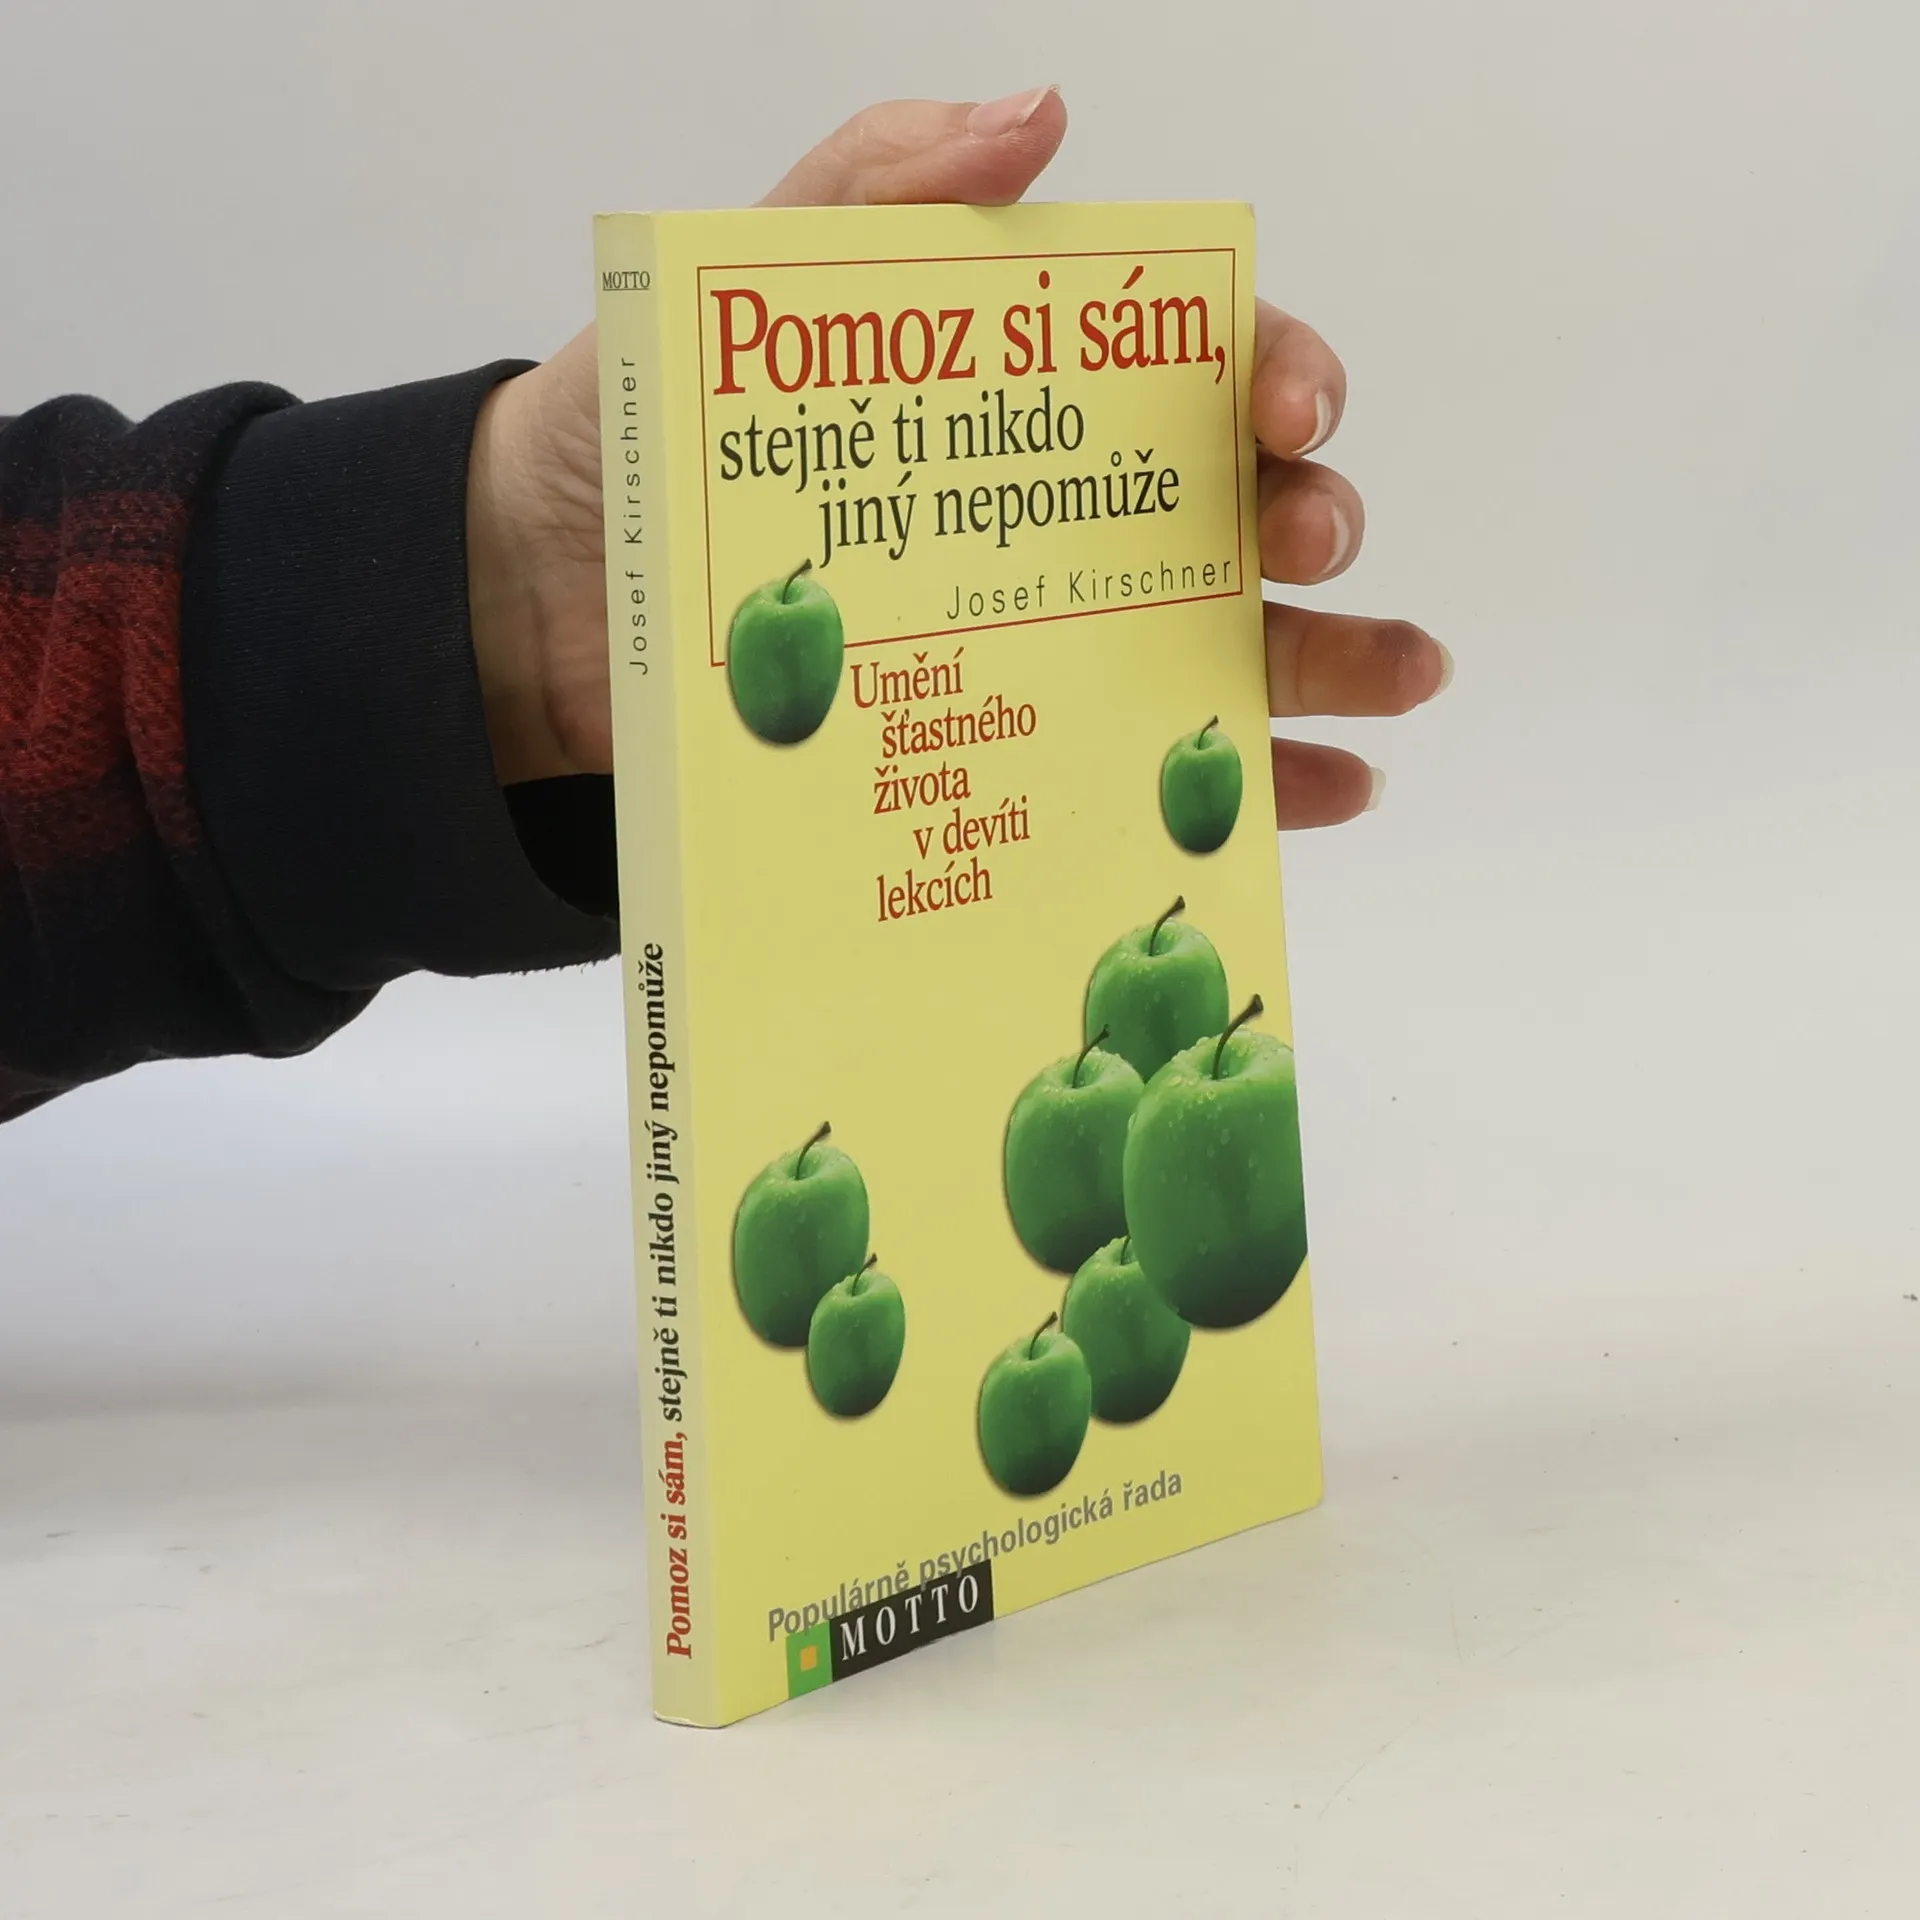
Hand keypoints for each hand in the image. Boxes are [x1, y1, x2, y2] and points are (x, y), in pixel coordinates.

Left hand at [466, 88, 1448, 825]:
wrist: (532, 611)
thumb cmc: (628, 440)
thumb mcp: (740, 292)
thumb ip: (873, 190)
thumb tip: (1042, 111)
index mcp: (1020, 396)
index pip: (1188, 367)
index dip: (1270, 370)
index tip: (1283, 406)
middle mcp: (1058, 515)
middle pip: (1234, 507)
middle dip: (1310, 515)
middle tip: (1308, 538)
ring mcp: (1046, 638)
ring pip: (1229, 640)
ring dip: (1334, 656)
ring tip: (1406, 679)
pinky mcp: (1009, 748)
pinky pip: (1153, 767)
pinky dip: (1252, 783)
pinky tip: (1328, 795)